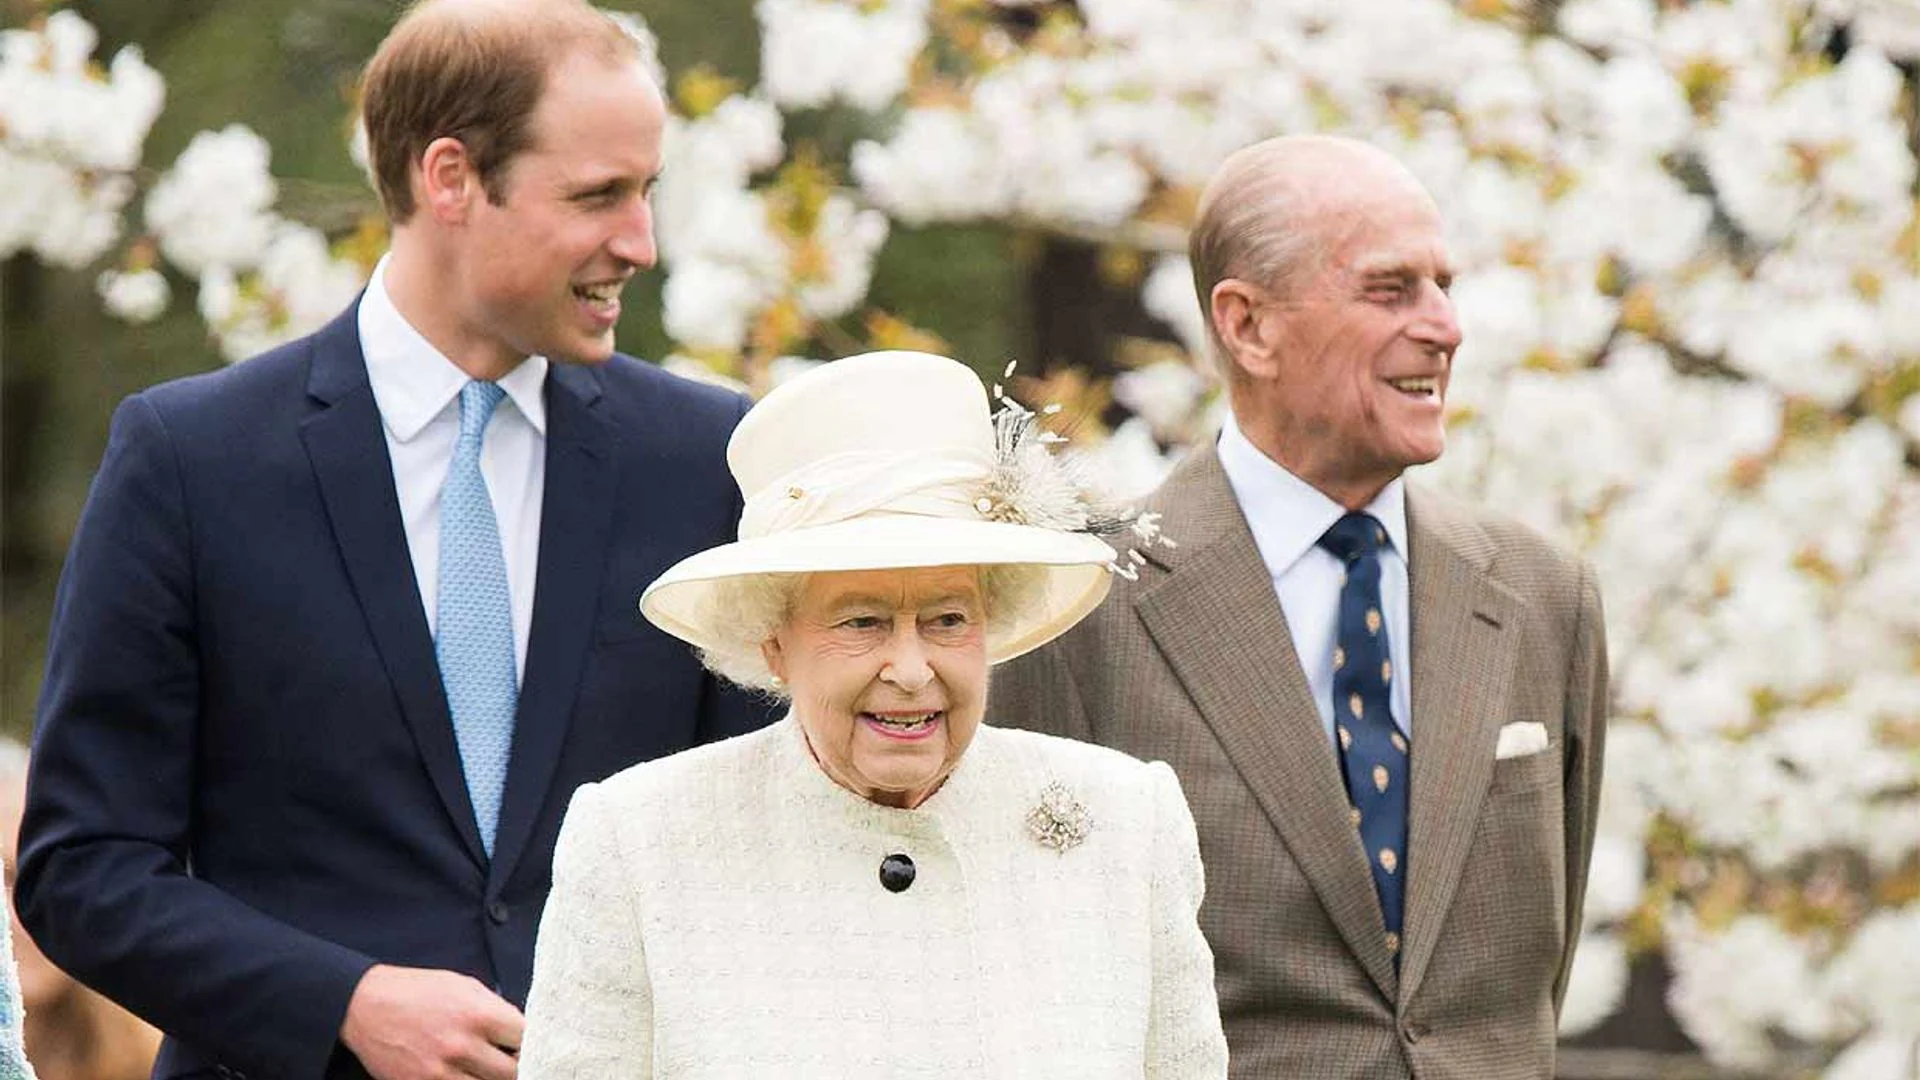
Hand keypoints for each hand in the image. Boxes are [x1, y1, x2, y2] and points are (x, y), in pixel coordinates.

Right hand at [341, 964, 523, 1079]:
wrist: (365, 1006)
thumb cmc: (417, 991)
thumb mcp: (464, 986)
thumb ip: (496, 1009)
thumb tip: (522, 1031)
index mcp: (479, 1014)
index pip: (528, 1038)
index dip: (534, 1042)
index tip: (531, 1044)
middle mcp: (462, 1046)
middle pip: (515, 1071)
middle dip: (519, 1066)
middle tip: (514, 1060)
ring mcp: (441, 1073)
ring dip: (494, 1078)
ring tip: (489, 1069)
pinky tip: (468, 1075)